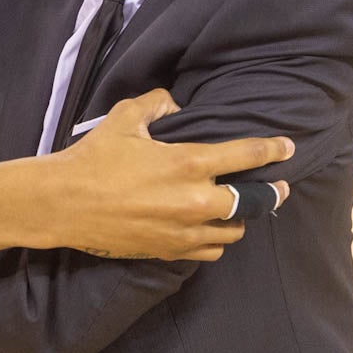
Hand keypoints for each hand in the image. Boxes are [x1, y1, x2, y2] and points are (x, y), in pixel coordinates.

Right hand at [54, 89, 295, 261]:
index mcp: (188, 163)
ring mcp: (184, 230)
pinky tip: (211, 230)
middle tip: (279, 188)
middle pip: (252, 202)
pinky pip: (210, 251)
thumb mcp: (124, 118)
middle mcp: (194, 201)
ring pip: (234, 231)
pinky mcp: (169, 250)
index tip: (287, 148)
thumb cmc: (94, 158)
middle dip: (271, 193)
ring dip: (240, 218)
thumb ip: (156, 103)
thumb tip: (174, 101)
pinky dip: (216, 240)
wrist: (64, 204)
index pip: (245, 156)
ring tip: (239, 209)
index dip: (271, 150)